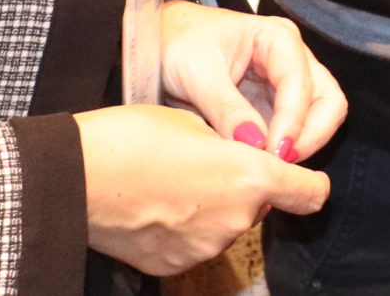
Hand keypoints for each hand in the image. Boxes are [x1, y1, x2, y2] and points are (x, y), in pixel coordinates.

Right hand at [76, 104, 330, 275]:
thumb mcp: (196, 123)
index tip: (299, 174)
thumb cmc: (134, 136)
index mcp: (250, 177)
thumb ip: (234, 147)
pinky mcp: (174, 266)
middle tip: (205, 162)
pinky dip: (184, 229)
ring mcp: (205, 248)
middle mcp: (237, 220)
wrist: (78, 176)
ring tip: (171, 182)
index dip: (308, 182)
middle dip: (243, 187)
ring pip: (226, 225)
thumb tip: (243, 158)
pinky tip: (154, 207)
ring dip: (212, 208)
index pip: (311, 193)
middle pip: (260, 205)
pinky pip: (194, 244)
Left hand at [161, 2, 346, 163]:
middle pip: (327, 102)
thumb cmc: (177, 44)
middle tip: (280, 165)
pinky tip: (261, 166)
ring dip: (301, 146)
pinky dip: (284, 151)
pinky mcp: (273, 108)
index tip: (275, 154)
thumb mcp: (197, 73)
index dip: (293, 121)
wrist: (159, 43)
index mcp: (278, 39)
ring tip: (268, 168)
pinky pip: (293, 133)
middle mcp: (292, 60)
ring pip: (318, 120)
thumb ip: (227, 109)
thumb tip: (256, 145)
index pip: (302, 83)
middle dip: (310, 136)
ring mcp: (285, 85)